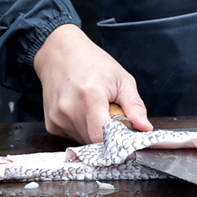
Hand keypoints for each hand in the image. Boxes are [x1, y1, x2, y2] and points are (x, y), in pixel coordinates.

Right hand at [33, 24, 151, 142]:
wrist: (60, 54)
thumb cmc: (93, 63)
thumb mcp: (122, 79)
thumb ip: (134, 106)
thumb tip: (145, 127)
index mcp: (90, 96)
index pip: (101, 137)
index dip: (116, 142)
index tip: (125, 138)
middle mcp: (69, 109)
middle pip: (94, 142)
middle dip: (108, 135)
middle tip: (111, 116)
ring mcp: (57, 117)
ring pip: (84, 141)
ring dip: (95, 132)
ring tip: (95, 110)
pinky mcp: (51, 124)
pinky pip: (73, 137)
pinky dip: (82, 129)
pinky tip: (82, 112)